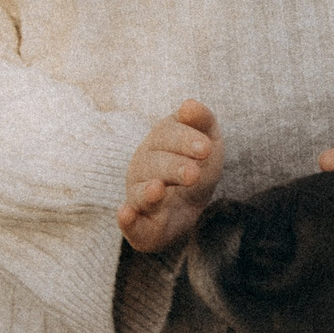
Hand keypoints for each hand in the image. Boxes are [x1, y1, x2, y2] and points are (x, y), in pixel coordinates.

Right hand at [120, 100, 221, 254]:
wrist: (192, 205)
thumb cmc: (197, 165)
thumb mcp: (207, 140)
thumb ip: (202, 121)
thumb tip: (189, 105)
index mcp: (159, 144)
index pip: (167, 136)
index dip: (185, 141)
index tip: (206, 149)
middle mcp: (143, 168)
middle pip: (155, 165)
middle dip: (174, 167)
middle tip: (194, 174)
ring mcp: (139, 197)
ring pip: (140, 194)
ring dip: (148, 192)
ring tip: (158, 189)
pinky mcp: (141, 227)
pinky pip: (131, 225)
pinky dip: (127, 220)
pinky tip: (125, 214)